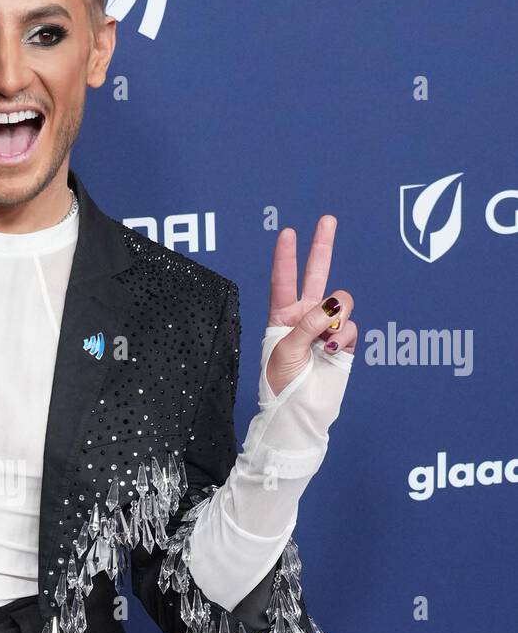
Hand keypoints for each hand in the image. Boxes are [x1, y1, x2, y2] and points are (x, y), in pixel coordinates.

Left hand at [264, 216, 356, 397]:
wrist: (299, 413)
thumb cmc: (281, 384)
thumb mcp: (286, 349)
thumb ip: (309, 323)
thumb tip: (335, 305)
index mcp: (282, 317)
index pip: (284, 281)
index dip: (286, 257)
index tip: (287, 232)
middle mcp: (305, 318)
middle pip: (316, 276)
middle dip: (322, 248)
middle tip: (327, 220)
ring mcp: (326, 329)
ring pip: (341, 302)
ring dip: (336, 315)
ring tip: (324, 340)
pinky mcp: (345, 342)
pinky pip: (351, 325)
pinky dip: (344, 334)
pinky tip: (333, 349)